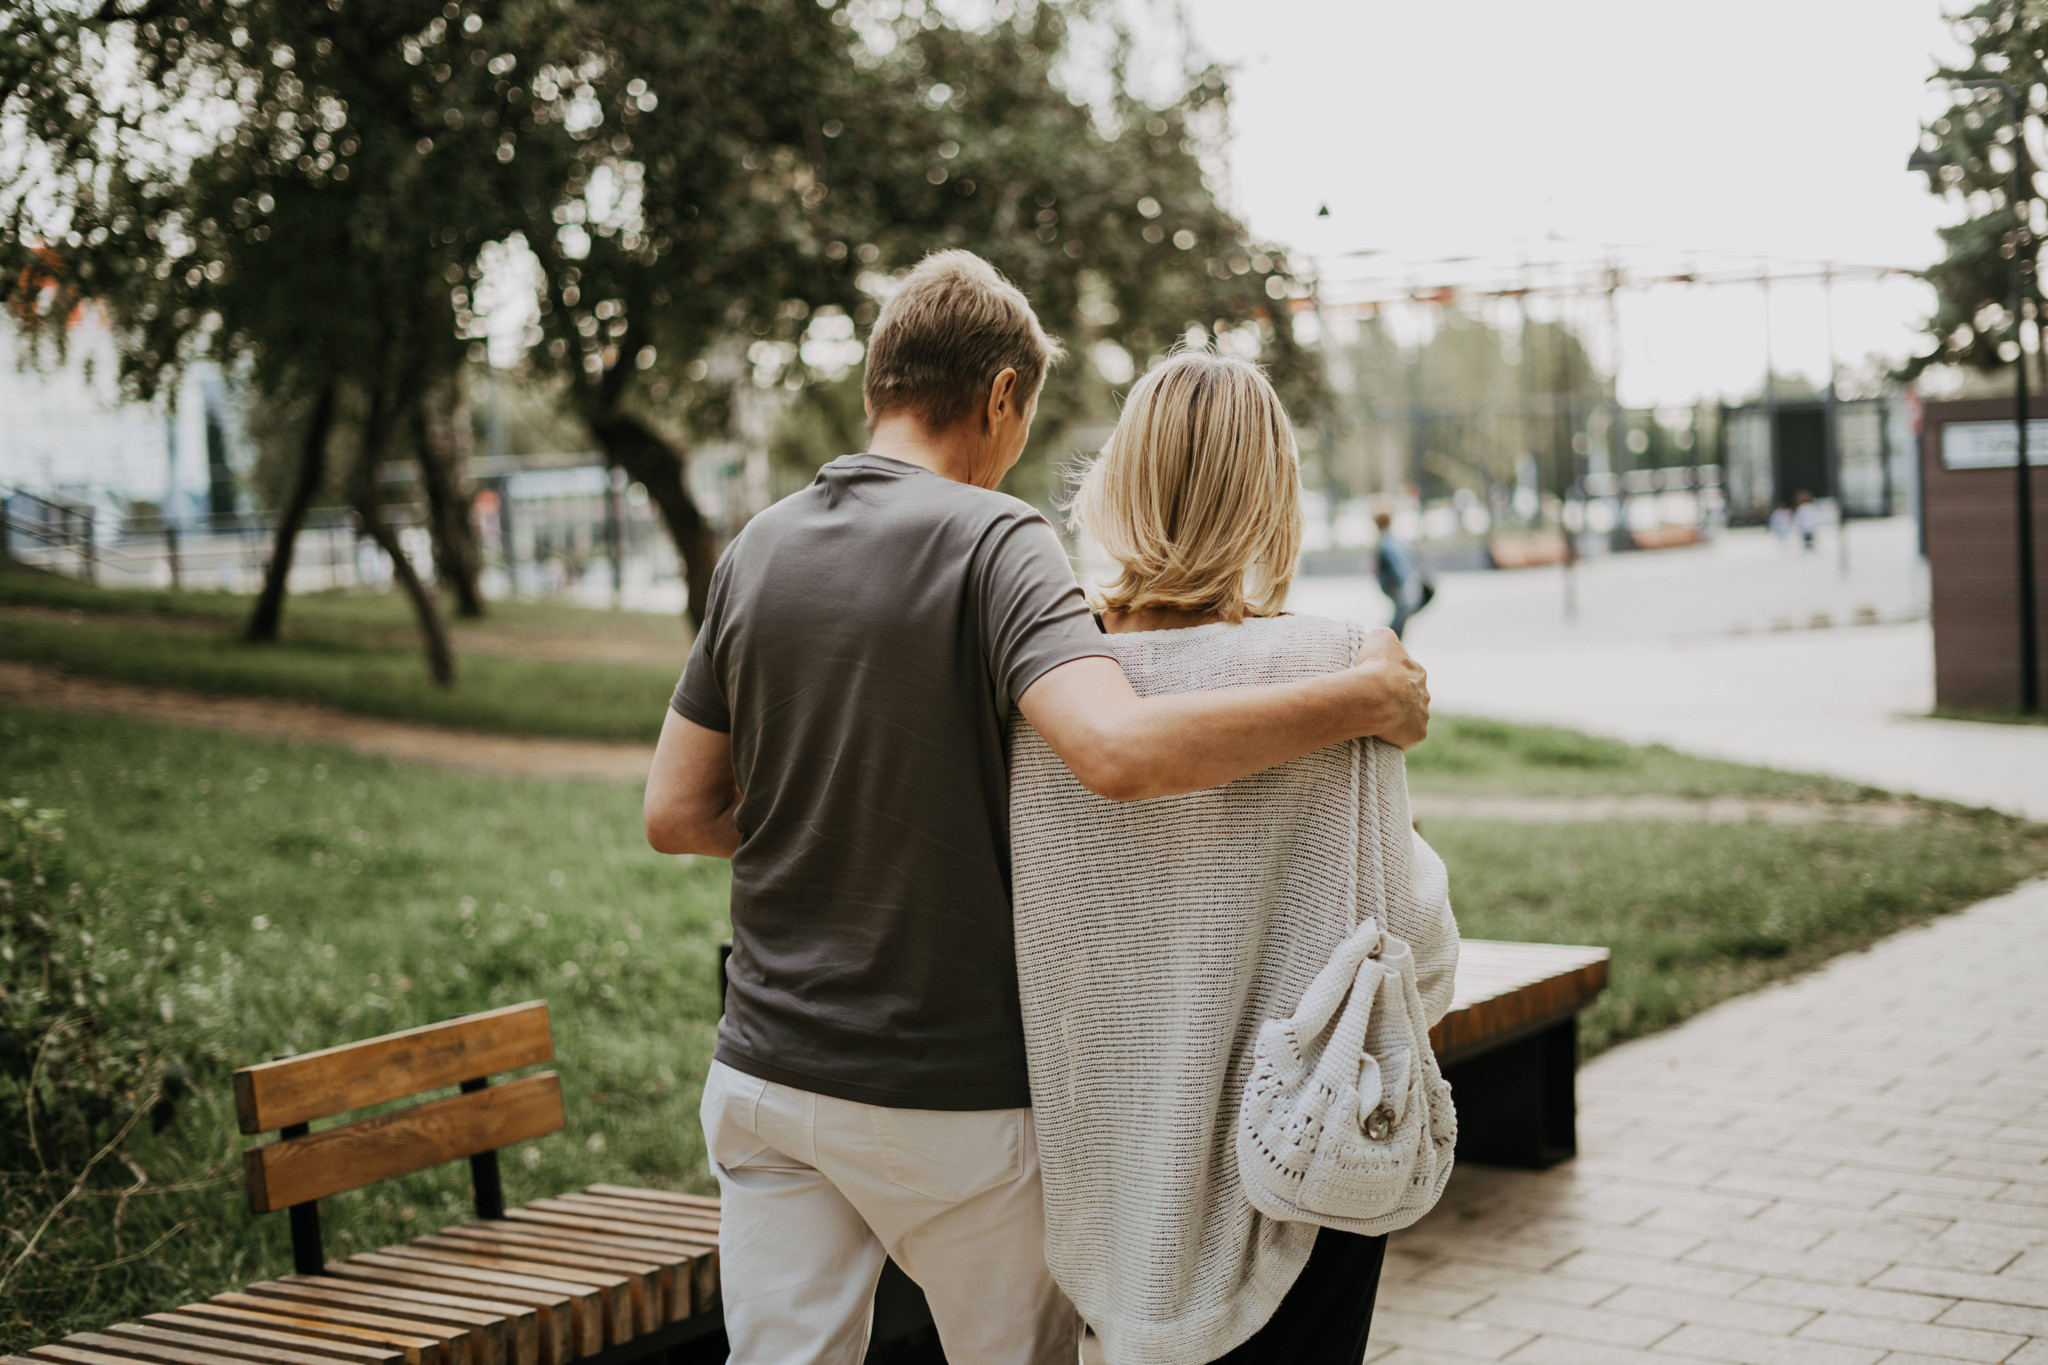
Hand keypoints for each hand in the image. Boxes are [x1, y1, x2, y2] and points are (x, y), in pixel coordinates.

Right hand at [1353, 627, 1428, 748]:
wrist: (1374, 696)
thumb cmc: (1375, 666)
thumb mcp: (1379, 637)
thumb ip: (1385, 638)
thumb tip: (1383, 642)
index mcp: (1417, 671)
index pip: (1406, 673)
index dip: (1390, 677)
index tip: (1375, 680)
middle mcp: (1425, 693)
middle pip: (1410, 697)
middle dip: (1396, 699)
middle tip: (1374, 701)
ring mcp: (1422, 715)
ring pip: (1410, 717)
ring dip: (1396, 718)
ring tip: (1375, 718)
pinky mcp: (1417, 734)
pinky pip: (1406, 736)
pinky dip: (1395, 735)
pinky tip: (1380, 733)